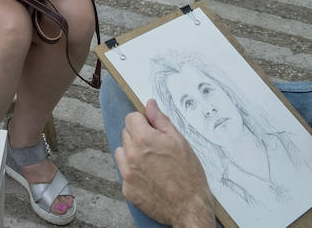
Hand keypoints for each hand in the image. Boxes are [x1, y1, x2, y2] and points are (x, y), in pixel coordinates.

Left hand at [115, 100, 215, 227]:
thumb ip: (161, 120)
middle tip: (156, 148)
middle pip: (126, 134)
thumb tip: (150, 104)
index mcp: (144, 140)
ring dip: (132, 153)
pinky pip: (124, 172)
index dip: (143, 121)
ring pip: (122, 152)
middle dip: (138, 136)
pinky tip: (149, 177)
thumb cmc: (188, 175)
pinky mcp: (127, 189)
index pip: (131, 118)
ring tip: (151, 162)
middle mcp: (131, 155)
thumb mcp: (179, 141)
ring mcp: (127, 173)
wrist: (189, 207)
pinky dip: (133, 172)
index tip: (151, 128)